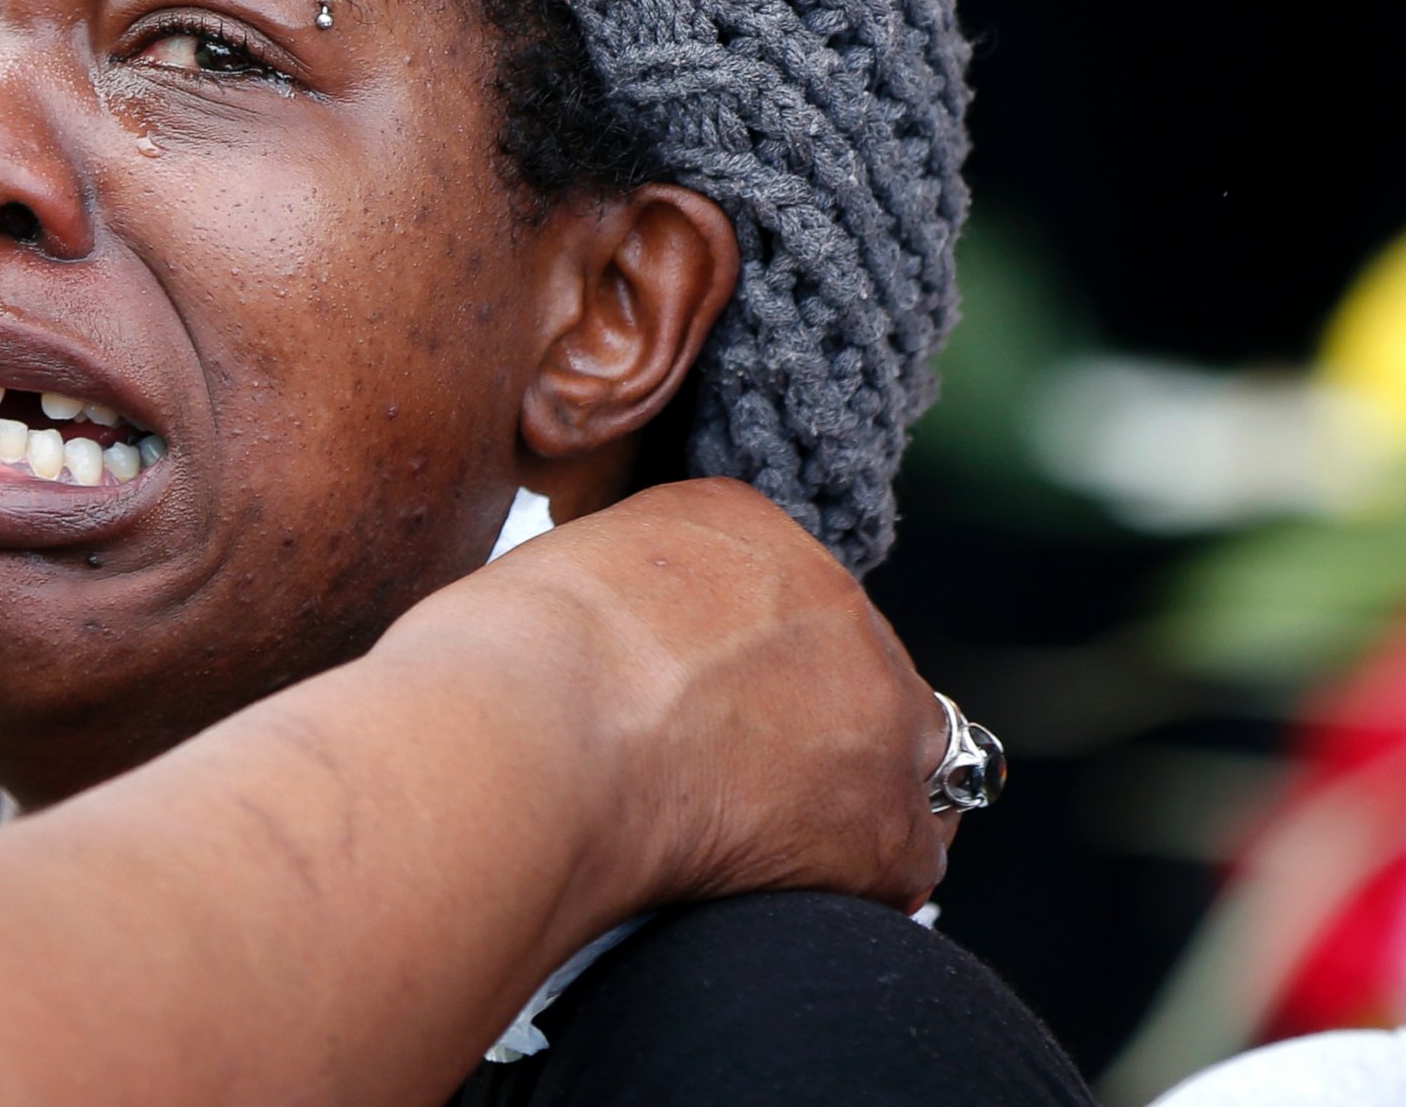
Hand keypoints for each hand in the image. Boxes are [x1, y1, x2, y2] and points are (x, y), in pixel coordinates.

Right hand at [383, 478, 952, 921]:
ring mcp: (875, 706)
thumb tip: (624, 651)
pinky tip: (768, 882)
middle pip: (854, 672)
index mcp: (739, 523)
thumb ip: (622, 594)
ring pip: (900, 763)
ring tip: (746, 836)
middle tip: (723, 779)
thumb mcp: (556, 572)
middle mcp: (830, 597)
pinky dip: (847, 882)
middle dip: (810, 727)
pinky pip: (902, 862)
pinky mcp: (884, 821)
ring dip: (841, 801)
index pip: (781, 598)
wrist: (526, 735)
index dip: (747, 665)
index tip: (701, 707)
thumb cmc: (503, 665)